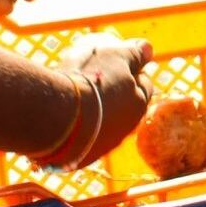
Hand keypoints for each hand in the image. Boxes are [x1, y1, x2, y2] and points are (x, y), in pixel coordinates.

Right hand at [60, 37, 155, 165]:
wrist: (56, 116)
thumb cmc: (89, 80)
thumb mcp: (115, 56)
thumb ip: (134, 53)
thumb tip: (149, 48)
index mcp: (138, 103)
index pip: (145, 85)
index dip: (135, 72)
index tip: (119, 64)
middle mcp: (125, 129)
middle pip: (126, 107)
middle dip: (117, 95)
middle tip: (96, 79)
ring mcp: (103, 146)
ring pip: (104, 125)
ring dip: (96, 113)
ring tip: (77, 97)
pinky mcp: (80, 158)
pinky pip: (82, 140)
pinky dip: (78, 130)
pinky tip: (64, 117)